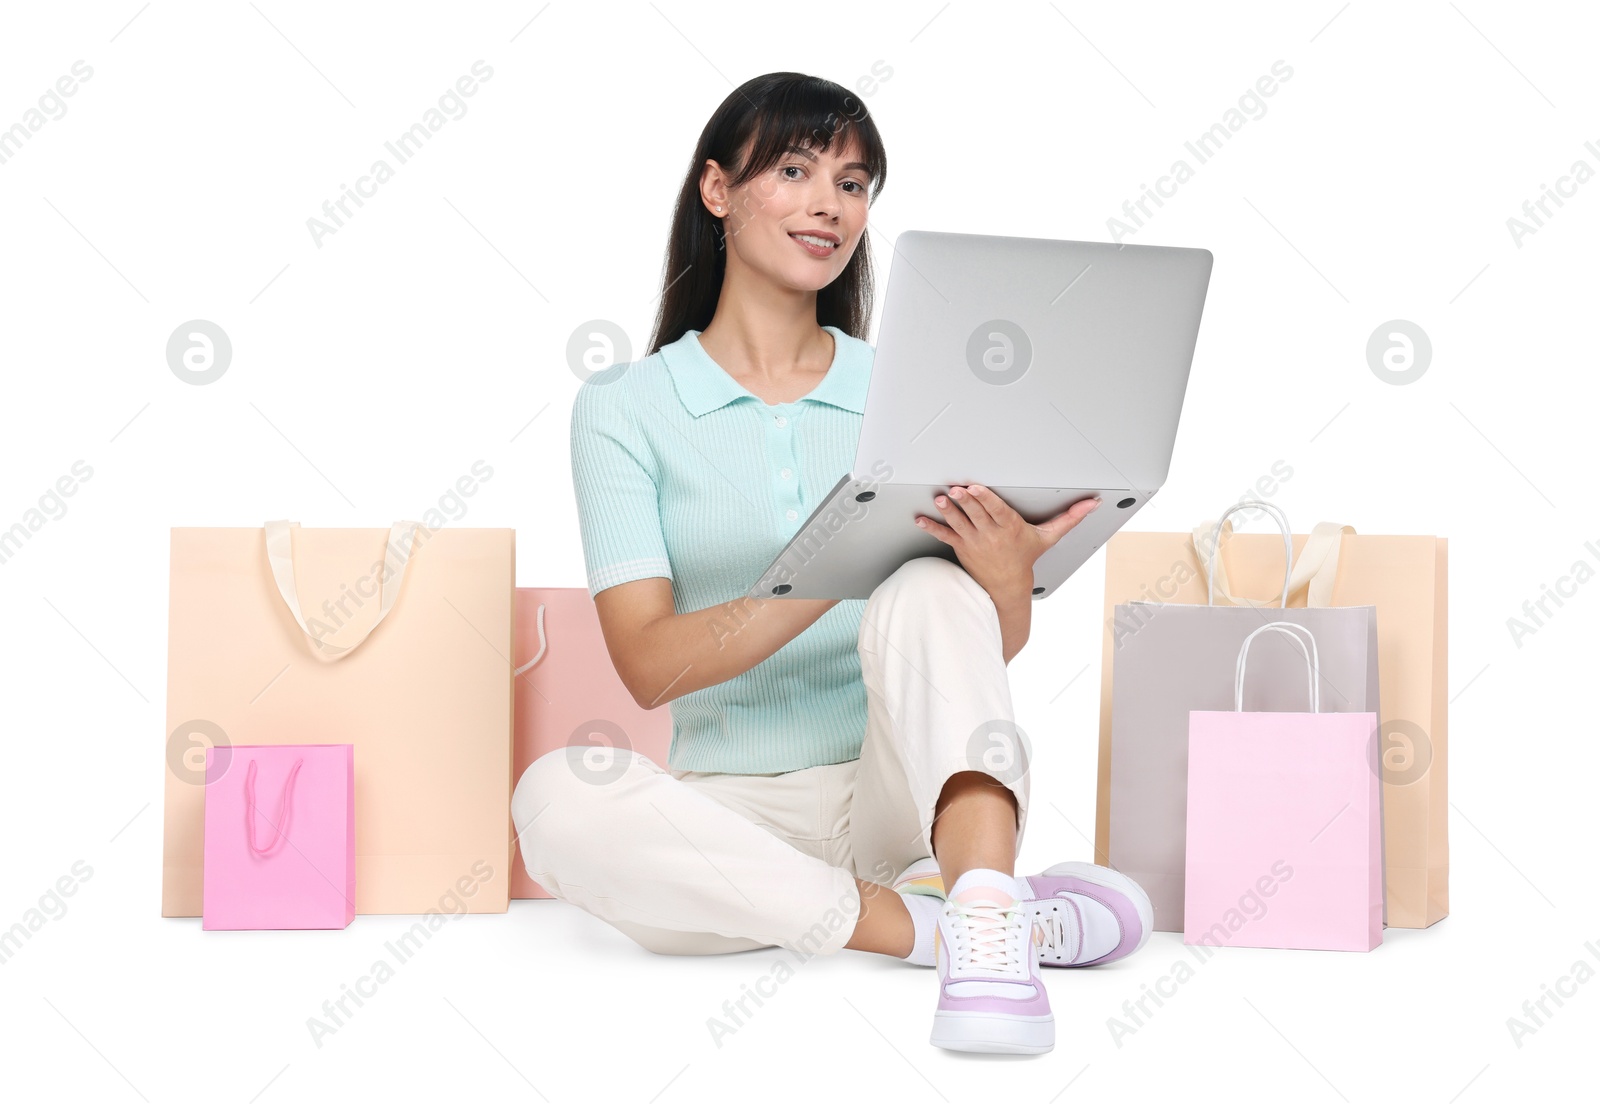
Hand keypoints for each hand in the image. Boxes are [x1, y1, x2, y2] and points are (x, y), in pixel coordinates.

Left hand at [914, 485, 1100, 599]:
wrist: (1007, 586)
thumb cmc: (1025, 558)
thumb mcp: (1049, 537)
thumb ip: (1069, 518)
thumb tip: (1092, 504)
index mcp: (1010, 528)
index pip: (996, 510)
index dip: (985, 498)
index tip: (976, 488)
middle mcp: (991, 535)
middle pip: (976, 514)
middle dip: (965, 502)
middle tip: (955, 489)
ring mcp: (974, 541)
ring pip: (959, 523)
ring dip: (948, 511)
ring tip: (940, 499)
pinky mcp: (961, 547)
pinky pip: (944, 536)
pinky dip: (932, 527)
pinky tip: (920, 518)